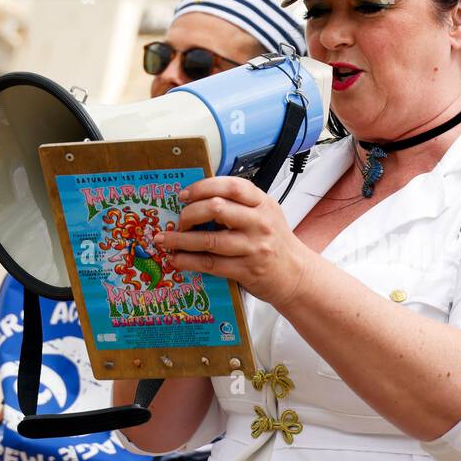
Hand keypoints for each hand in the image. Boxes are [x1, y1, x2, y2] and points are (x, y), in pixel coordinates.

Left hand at [154, 176, 312, 308]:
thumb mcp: (265, 214)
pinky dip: (188, 261)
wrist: (296, 274)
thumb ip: (239, 205)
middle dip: (189, 213)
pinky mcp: (246, 270)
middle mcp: (260, 223)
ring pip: (209, 239)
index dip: (203, 187)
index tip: (185, 195)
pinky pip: (210, 263)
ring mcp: (253, 247)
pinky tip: (176, 259)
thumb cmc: (275, 242)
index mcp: (263, 203)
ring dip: (181, 239)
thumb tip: (198, 198)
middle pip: (217, 208)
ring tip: (164, 239)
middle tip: (179, 219)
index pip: (231, 186)